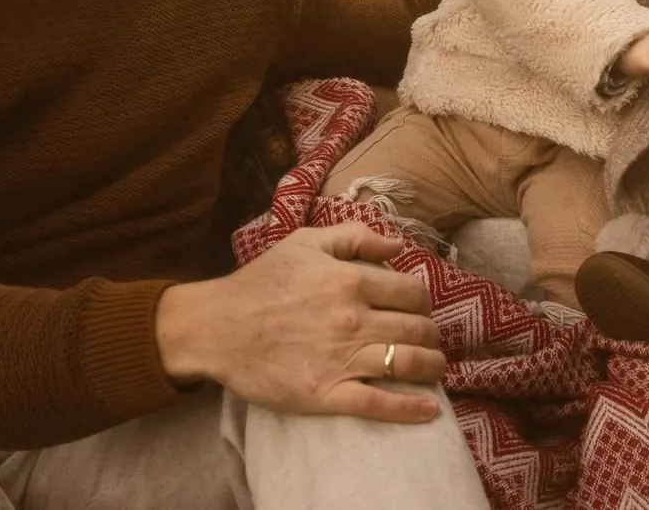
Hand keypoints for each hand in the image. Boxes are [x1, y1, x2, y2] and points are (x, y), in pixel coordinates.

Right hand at [156, 224, 445, 423]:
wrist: (214, 328)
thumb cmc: (260, 281)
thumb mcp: (306, 243)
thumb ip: (355, 237)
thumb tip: (398, 245)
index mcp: (352, 280)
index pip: (414, 292)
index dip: (423, 301)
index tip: (418, 308)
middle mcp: (354, 319)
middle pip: (418, 329)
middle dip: (431, 334)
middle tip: (428, 338)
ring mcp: (342, 358)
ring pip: (408, 364)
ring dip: (431, 367)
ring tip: (434, 368)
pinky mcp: (326, 393)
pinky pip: (378, 404)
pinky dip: (409, 409)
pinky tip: (428, 411)